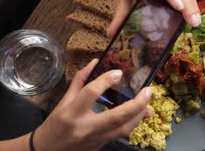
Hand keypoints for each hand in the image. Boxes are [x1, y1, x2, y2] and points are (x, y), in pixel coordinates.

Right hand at [34, 59, 153, 150]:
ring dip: (139, 116)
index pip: (91, 93)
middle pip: (116, 116)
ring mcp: (94, 140)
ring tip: (148, 105)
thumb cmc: (55, 124)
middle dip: (137, 104)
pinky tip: (139, 115)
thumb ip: (80, 81)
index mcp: (71, 113)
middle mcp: (84, 128)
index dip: (106, 81)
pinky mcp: (101, 146)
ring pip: (124, 129)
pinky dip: (132, 124)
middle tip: (149, 91)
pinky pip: (121, 135)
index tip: (118, 73)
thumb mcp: (64, 101)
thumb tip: (95, 62)